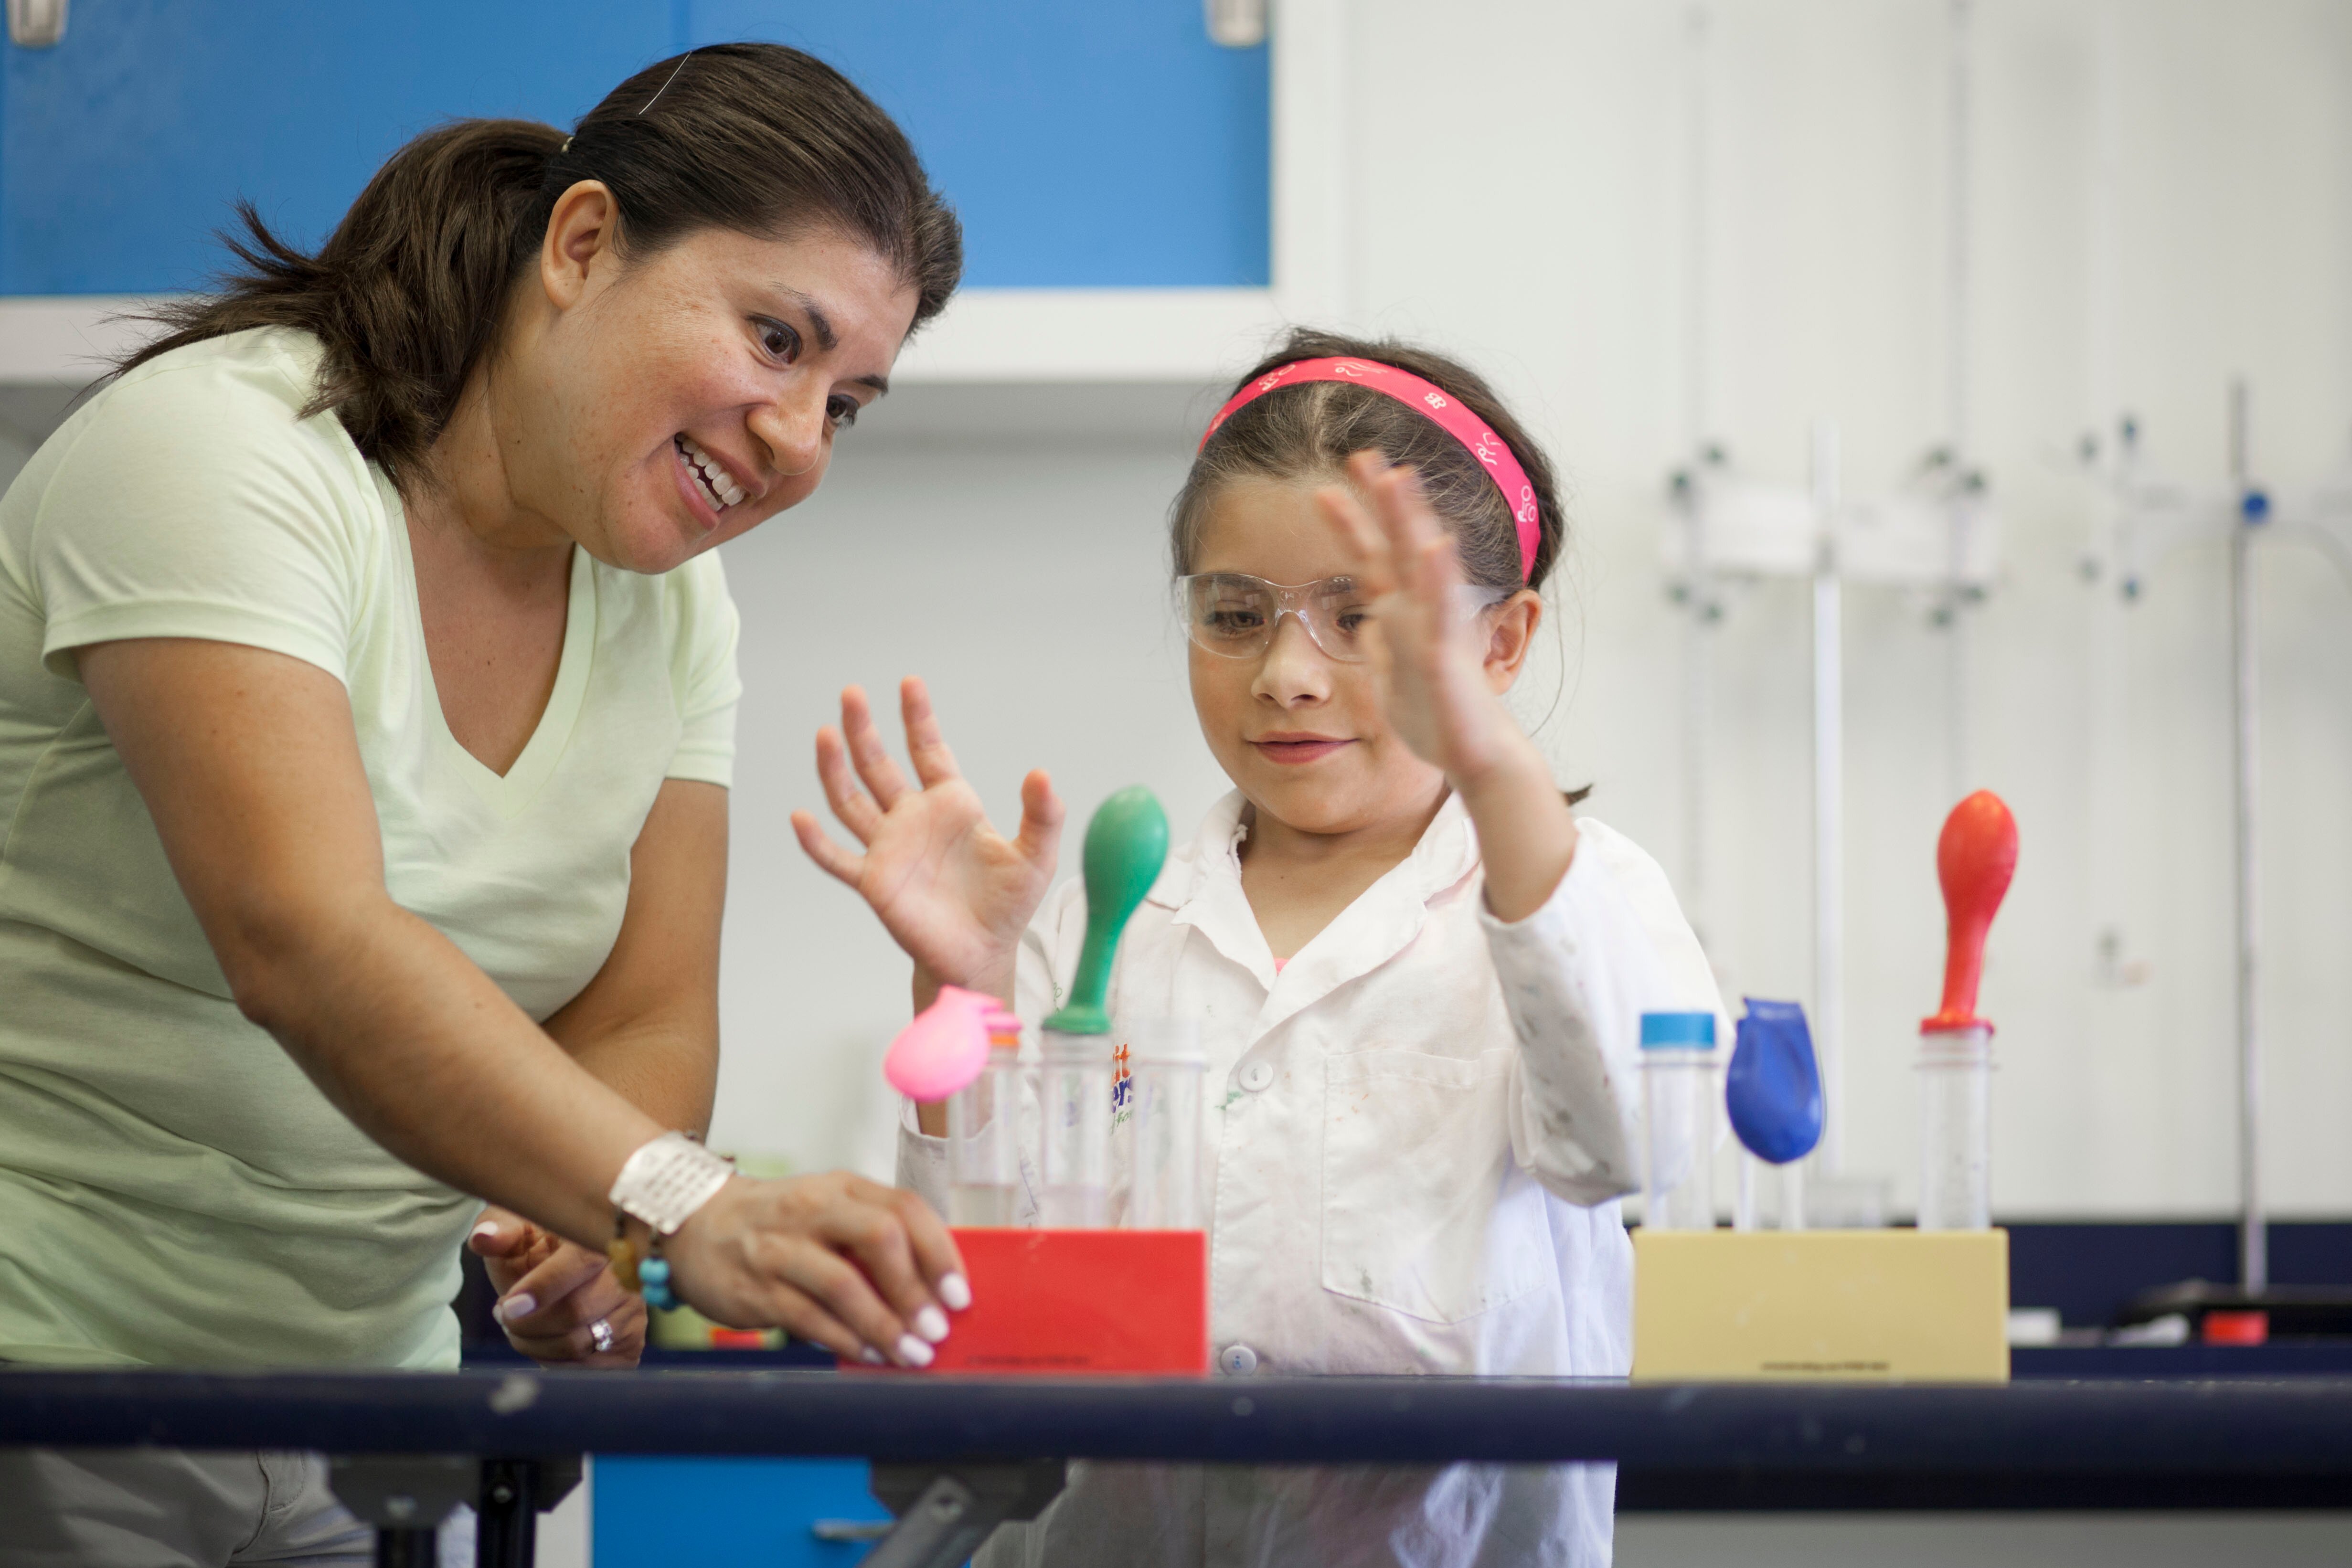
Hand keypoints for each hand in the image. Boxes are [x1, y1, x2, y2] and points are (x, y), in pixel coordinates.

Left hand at [470, 1207, 645, 1367]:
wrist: (566, 1268)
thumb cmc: (536, 1243)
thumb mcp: (516, 1226)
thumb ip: (499, 1229)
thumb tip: (484, 1238)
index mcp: (600, 1236)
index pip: (581, 1263)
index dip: (544, 1287)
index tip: (508, 1305)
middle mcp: (629, 1273)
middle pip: (576, 1312)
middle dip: (526, 1324)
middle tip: (503, 1314)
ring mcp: (634, 1311)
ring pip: (578, 1346)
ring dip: (534, 1344)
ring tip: (517, 1328)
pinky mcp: (631, 1344)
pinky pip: (586, 1368)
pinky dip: (552, 1362)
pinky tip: (540, 1342)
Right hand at [664, 1172, 969, 1366]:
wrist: (696, 1223)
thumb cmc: (779, 1222)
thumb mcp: (830, 1212)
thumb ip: (875, 1241)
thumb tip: (932, 1291)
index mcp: (843, 1188)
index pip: (905, 1208)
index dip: (939, 1252)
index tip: (959, 1293)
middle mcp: (813, 1209)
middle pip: (879, 1237)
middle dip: (914, 1289)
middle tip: (937, 1329)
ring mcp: (781, 1247)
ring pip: (843, 1283)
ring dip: (883, 1324)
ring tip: (910, 1353)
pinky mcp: (755, 1286)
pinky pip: (807, 1317)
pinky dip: (843, 1339)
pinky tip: (867, 1354)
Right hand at [792, 678, 1061, 999]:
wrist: (983, 953)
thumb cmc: (1007, 904)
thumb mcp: (1036, 855)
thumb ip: (1043, 814)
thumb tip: (1042, 774)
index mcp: (950, 803)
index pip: (928, 750)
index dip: (918, 718)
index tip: (910, 683)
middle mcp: (913, 818)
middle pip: (879, 765)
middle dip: (864, 730)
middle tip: (852, 693)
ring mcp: (889, 848)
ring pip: (852, 801)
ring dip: (835, 769)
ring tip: (825, 735)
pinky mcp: (875, 882)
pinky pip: (838, 859)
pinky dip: (816, 842)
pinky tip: (800, 818)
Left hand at [1317, 452, 1524, 786]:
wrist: (1473, 755)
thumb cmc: (1436, 718)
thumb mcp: (1392, 678)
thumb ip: (1380, 646)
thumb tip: (1365, 624)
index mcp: (1400, 616)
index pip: (1372, 560)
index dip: (1351, 524)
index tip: (1327, 490)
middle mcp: (1419, 612)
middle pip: (1397, 545)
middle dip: (1382, 499)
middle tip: (1363, 454)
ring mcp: (1435, 628)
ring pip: (1422, 564)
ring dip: (1410, 520)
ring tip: (1398, 479)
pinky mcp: (1447, 654)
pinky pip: (1441, 611)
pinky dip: (1438, 577)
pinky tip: (1433, 545)